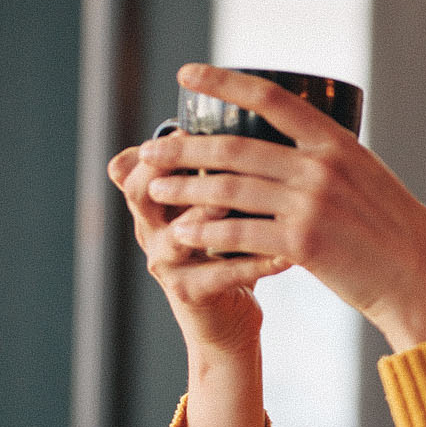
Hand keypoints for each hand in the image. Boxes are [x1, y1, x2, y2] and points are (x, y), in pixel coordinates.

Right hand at [108, 132, 286, 357]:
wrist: (229, 318)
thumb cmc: (231, 250)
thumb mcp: (219, 205)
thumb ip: (224, 167)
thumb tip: (257, 108)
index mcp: (156, 202)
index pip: (137, 164)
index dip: (159, 144)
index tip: (190, 125)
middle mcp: (152, 229)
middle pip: (141, 191)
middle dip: (174, 169)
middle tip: (216, 153)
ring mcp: (167, 263)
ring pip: (180, 233)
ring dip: (210, 214)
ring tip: (246, 199)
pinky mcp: (191, 293)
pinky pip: (223, 274)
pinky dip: (257, 262)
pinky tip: (288, 253)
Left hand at [135, 64, 425, 350]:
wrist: (419, 275)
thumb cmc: (391, 229)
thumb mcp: (366, 178)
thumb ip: (326, 161)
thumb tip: (287, 148)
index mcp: (336, 142)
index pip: (270, 96)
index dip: (224, 81)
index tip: (187, 73)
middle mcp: (321, 166)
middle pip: (235, 147)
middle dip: (184, 147)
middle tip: (150, 149)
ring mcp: (311, 204)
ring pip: (229, 190)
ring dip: (185, 189)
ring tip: (155, 189)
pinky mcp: (303, 244)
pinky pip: (240, 233)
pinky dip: (206, 233)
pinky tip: (183, 233)